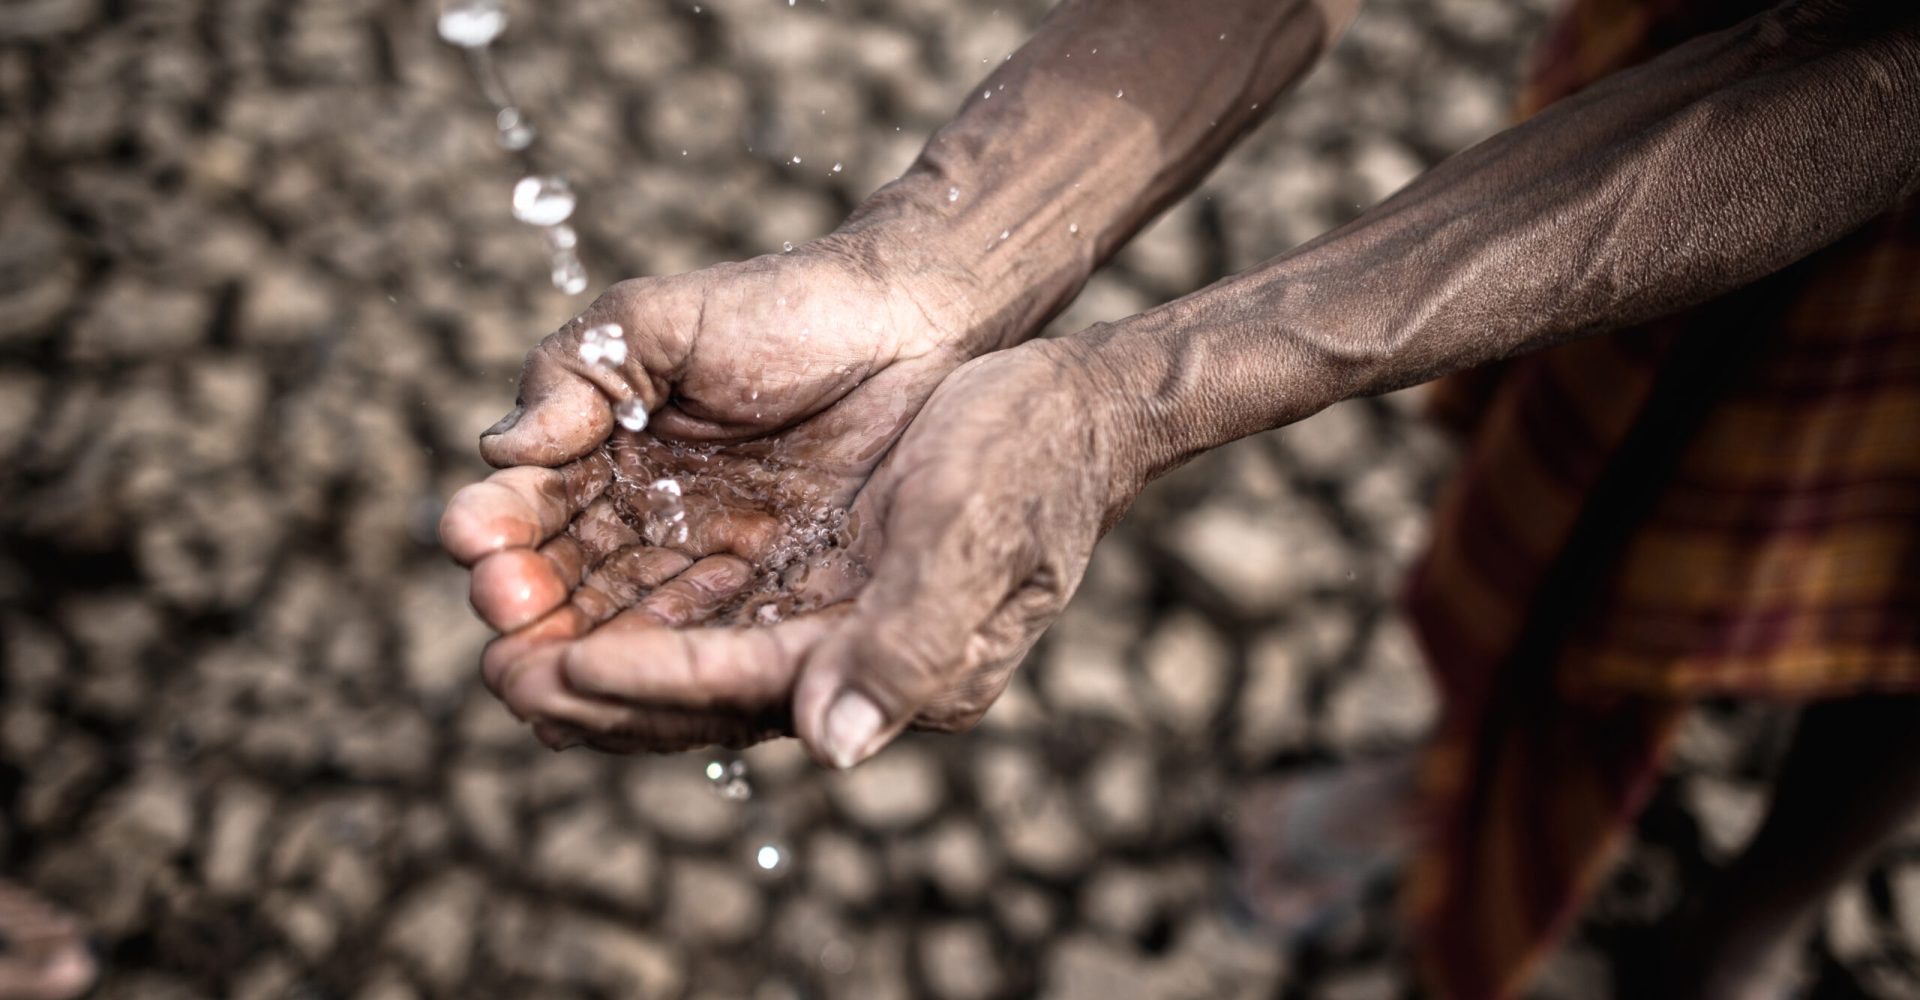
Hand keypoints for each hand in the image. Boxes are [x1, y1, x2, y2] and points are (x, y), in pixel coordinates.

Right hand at [439, 231, 992, 748]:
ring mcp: (715, 578)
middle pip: (568, 597)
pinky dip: (676, 682)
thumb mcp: (661, 324)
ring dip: (585, 666)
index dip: (498, 531)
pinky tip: (637, 691)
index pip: (532, 514)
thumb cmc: (786, 309)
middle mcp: (649, 534)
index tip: (474, 542)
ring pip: (632, 641)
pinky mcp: (784, 610)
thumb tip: (501, 448)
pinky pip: (723, 657)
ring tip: (546, 681)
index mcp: (605, 465)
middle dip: (526, 617)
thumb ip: (579, 377)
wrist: (915, 327)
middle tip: (502, 626)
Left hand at [543, 336, 1142, 764]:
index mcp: (889, 662)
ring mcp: (828, 618)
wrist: (1067, 408)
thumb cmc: (1028, 461)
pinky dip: (638, 611)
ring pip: (690, 656)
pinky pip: (709, 614)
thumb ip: (907, 648)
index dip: (649, 681)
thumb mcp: (975, 538)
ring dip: (600, 652)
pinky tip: (580, 598)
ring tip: (511, 641)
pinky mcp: (816, 578)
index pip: (743, 686)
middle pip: (700, 694)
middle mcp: (849, 660)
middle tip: (498, 674)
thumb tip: (829, 747)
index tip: (557, 667)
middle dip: (597, 689)